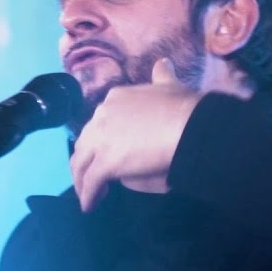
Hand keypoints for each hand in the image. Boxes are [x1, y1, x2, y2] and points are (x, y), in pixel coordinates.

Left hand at [69, 58, 203, 211]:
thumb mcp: (171, 86)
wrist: (189, 126)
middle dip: (84, 160)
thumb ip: (163, 77)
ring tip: (87, 194)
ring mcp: (101, 140)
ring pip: (82, 164)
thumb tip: (162, 64)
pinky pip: (91, 183)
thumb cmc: (184, 108)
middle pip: (84, 143)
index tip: (105, 150)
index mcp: (115, 99)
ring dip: (82, 180)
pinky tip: (89, 206)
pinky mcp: (105, 163)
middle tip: (89, 176)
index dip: (100, 138)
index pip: (98, 122)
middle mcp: (101, 117)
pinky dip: (88, 196)